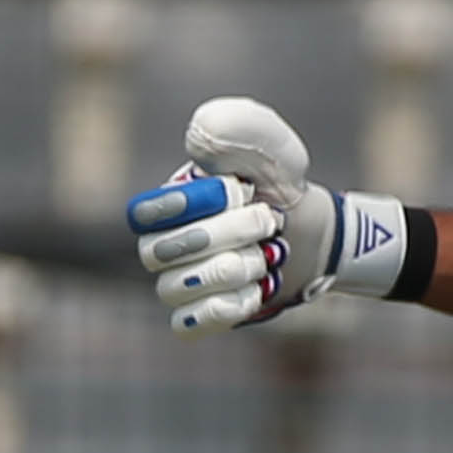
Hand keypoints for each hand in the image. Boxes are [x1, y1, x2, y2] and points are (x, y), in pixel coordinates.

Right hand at [129, 96, 414, 335]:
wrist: (308, 233)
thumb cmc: (279, 186)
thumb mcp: (272, 150)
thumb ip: (242, 130)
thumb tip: (199, 133)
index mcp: (165, 202)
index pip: (143, 214)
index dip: (191, 206)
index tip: (239, 190)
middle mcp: (160, 244)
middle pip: (163, 253)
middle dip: (229, 235)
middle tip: (269, 221)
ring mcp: (176, 284)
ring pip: (176, 290)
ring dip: (236, 270)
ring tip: (267, 255)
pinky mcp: (195, 317)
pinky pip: (189, 323)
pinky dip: (228, 306)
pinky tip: (257, 289)